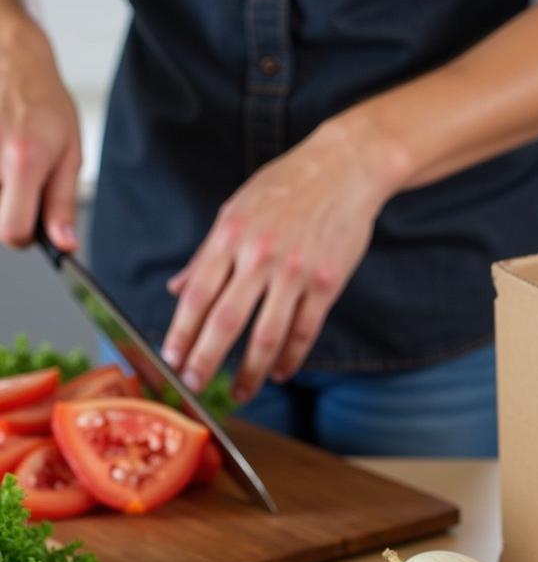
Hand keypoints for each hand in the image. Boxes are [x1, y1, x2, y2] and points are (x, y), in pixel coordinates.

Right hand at [0, 15, 80, 249]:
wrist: (11, 60)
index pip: (11, 230)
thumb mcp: (70, 153)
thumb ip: (62, 202)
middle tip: (23, 177)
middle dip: (9, 207)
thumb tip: (64, 243)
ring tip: (8, 159)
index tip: (34, 227)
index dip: (25, 236)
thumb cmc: (44, 103)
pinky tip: (0, 150)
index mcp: (23, 160)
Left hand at [161, 112, 398, 402]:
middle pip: (226, 320)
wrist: (346, 168)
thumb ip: (207, 252)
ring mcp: (295, 271)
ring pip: (267, 334)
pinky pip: (305, 329)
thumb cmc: (288, 184)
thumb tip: (177, 289)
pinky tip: (281, 372)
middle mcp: (260, 255)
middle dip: (205, 359)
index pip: (198, 294)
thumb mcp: (237, 207)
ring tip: (240, 393)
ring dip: (250, 370)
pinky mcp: (326, 281)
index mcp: (231, 235)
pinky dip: (291, 356)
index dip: (181, 331)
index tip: (169, 358)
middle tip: (192, 386)